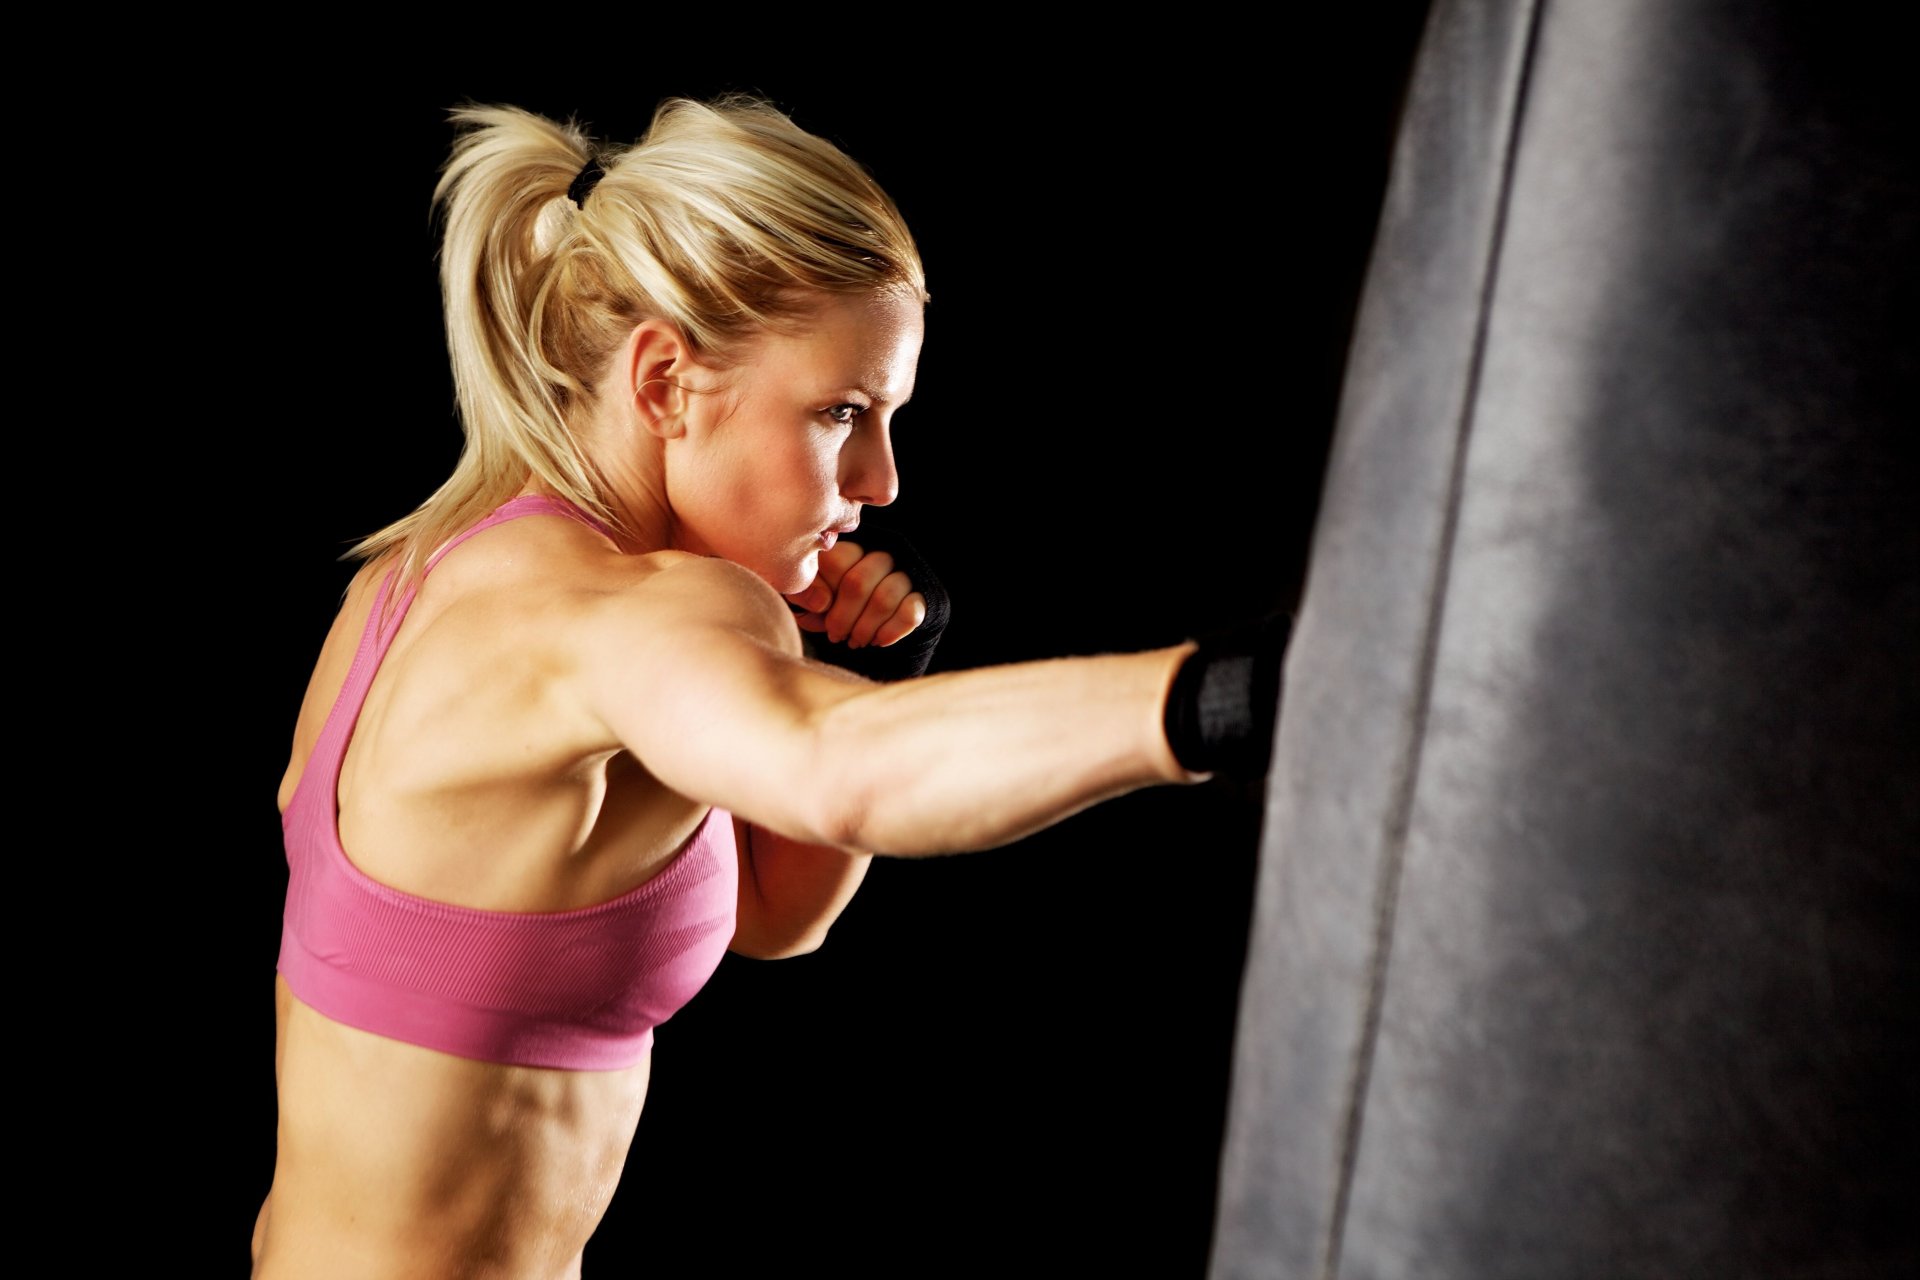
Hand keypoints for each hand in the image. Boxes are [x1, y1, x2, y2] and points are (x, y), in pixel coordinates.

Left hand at [785, 539, 927, 650]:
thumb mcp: (810, 600)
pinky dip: (891, 631)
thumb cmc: (830, 605)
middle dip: (843, 617)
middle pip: (859, 582)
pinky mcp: (923, 595)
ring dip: (865, 628)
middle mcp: (878, 554)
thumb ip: (807, 595)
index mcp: (847, 548)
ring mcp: (904, 573)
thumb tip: (822, 603)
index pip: (837, 562)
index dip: (826, 594)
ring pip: (886, 597)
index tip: (820, 614)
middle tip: (836, 635)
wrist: (867, 622)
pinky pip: (911, 612)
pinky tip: (878, 640)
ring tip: (855, 640)